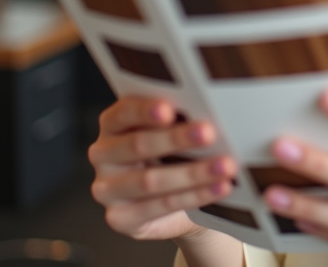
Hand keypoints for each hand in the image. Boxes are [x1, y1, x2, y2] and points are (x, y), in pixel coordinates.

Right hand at [87, 97, 236, 240]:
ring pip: (150, 180)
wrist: (176, 201)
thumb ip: (179, 120)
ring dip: (192, 173)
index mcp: (112, 124)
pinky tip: (220, 188)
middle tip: (209, 133)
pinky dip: (195, 196)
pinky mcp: (119, 218)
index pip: (123, 112)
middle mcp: (103, 155)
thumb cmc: (174, 155)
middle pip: (138, 145)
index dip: (146, 111)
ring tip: (224, 166)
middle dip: (176, 138)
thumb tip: (209, 109)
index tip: (170, 109)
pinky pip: (159, 206)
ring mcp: (107, 189)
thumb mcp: (173, 133)